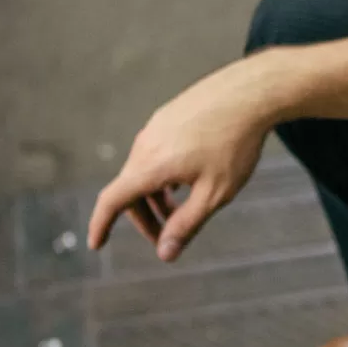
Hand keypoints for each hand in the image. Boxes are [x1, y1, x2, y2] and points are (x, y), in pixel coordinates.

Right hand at [89, 57, 279, 260]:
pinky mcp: (169, 115)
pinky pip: (156, 152)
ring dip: (156, 196)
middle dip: (145, 217)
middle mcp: (145, 144)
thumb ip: (187, 224)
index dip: (100, 225)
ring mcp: (156, 126)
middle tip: (167, 237)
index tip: (96, 244)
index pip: (112, 201)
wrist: (252, 92)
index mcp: (150, 165)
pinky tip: (188, 179)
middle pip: (131, 189)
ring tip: (182, 210)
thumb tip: (165, 254)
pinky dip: (164, 174)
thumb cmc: (236, 144)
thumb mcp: (215, 193)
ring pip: (145, 170)